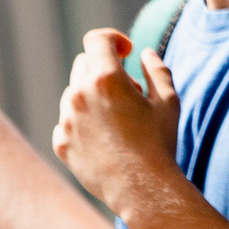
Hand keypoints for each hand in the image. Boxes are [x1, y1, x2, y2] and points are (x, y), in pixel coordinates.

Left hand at [55, 30, 182, 222]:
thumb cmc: (159, 142)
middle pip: (84, 64)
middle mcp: (79, 96)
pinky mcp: (61, 144)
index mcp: (106, 79)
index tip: (127, 52)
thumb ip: (157, 69)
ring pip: (74, 93)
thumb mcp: (168, 100)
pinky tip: (106, 139)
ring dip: (93, 96)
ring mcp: (66, 121)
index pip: (97, 40)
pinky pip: (67, 122)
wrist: (142, 188)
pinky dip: (83, 122)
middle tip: (129, 89)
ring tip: (119, 119)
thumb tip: (145, 54)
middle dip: (105, 68)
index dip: (114, 39)